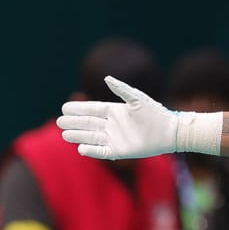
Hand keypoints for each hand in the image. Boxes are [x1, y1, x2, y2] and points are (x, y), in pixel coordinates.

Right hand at [57, 77, 219, 160]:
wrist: (169, 132)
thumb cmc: (155, 113)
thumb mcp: (137, 99)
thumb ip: (121, 89)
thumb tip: (106, 78)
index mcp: (115, 111)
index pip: (92, 110)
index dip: (79, 109)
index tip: (64, 107)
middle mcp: (113, 125)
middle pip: (88, 123)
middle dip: (74, 122)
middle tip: (59, 121)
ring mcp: (115, 138)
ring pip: (92, 137)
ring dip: (78, 135)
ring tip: (64, 134)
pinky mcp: (120, 151)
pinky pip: (102, 152)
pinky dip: (92, 150)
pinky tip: (80, 148)